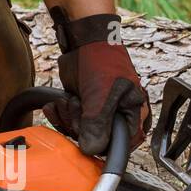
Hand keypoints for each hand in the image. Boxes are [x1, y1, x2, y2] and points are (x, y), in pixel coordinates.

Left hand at [43, 8, 150, 155]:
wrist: (84, 40)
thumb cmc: (102, 61)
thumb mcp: (101, 95)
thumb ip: (97, 124)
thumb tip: (92, 150)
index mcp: (133, 116)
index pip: (121, 146)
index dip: (103, 145)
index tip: (87, 136)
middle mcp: (118, 118)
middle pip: (97, 142)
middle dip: (80, 126)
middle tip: (76, 105)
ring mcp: (99, 115)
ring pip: (81, 134)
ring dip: (68, 118)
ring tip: (68, 100)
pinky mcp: (83, 110)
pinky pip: (69, 123)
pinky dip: (60, 115)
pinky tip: (57, 104)